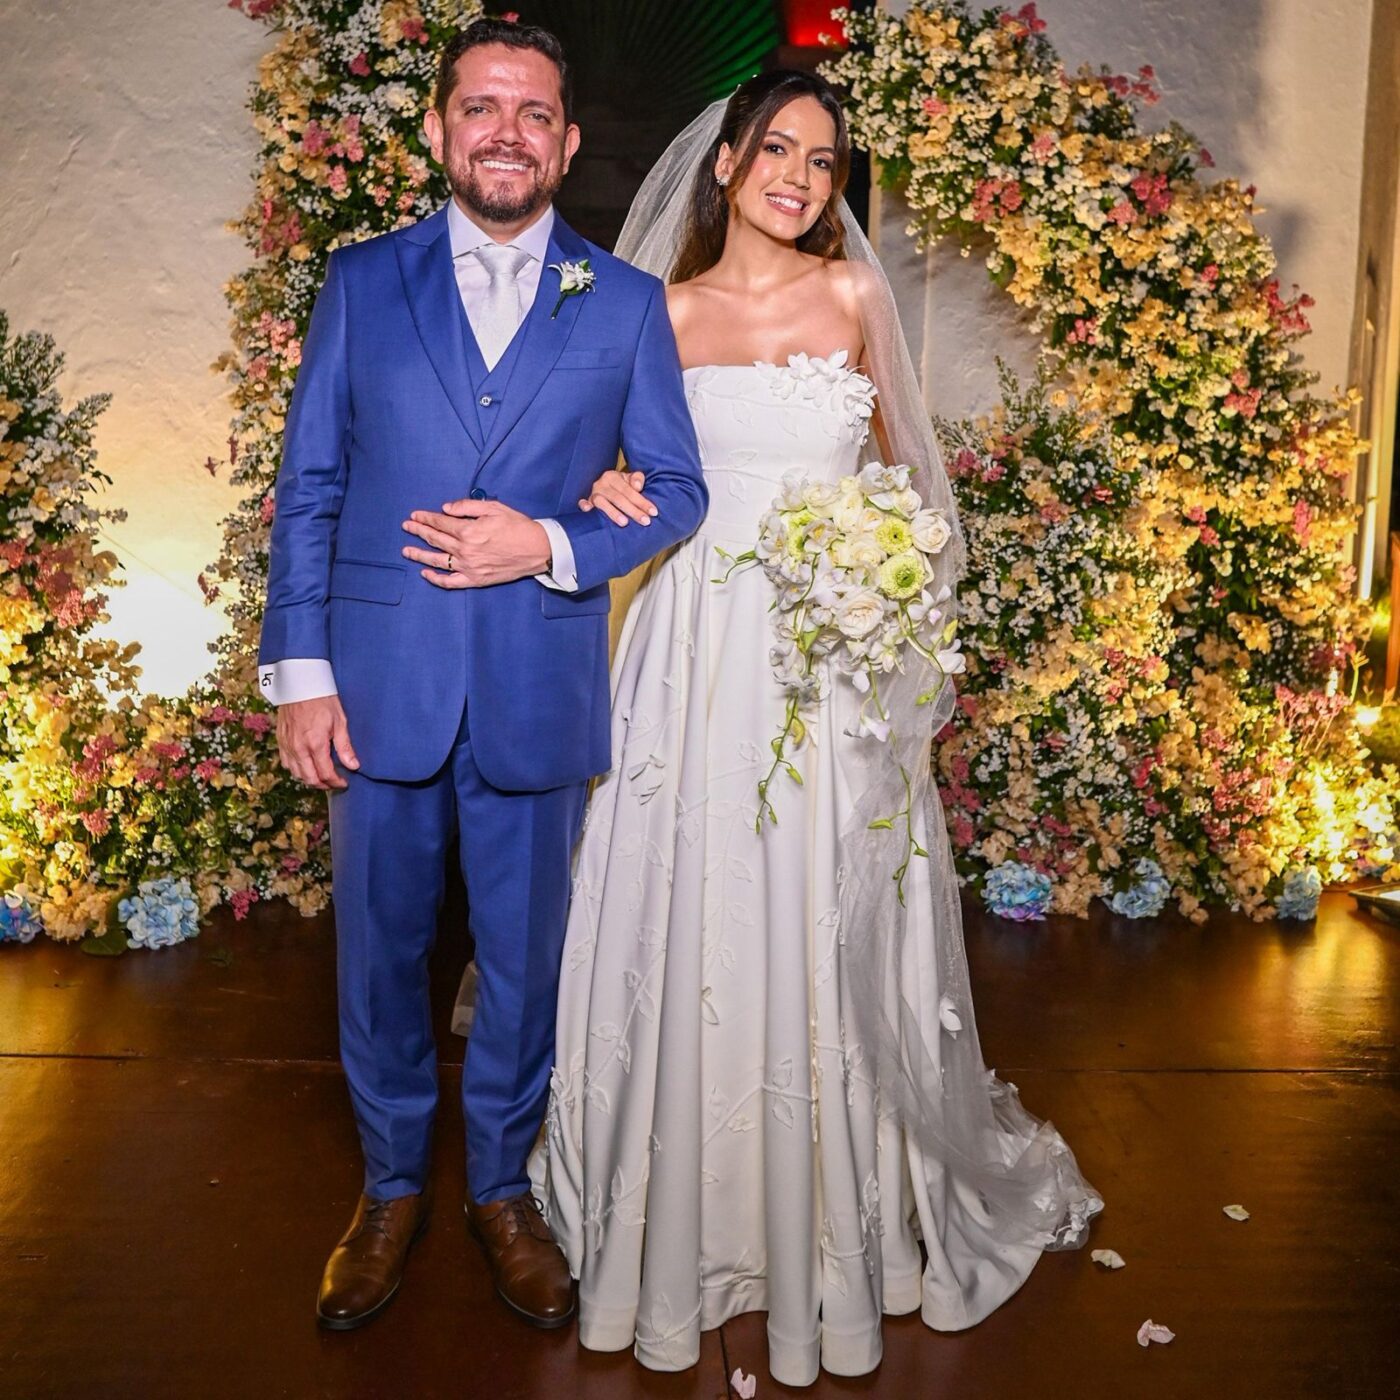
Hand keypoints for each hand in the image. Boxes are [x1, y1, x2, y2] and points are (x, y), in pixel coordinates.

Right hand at [277, 694, 358, 789]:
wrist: (300, 684)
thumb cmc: (322, 700)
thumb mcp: (340, 721)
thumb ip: (345, 746)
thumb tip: (353, 766)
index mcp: (315, 744)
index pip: (325, 773)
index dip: (336, 782)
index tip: (344, 782)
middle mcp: (298, 748)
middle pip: (309, 778)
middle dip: (323, 784)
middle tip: (334, 782)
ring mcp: (287, 745)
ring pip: (296, 773)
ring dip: (309, 779)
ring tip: (322, 776)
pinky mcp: (280, 740)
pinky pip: (286, 763)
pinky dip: (296, 769)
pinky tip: (306, 766)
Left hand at [402, 499, 550, 587]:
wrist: (537, 549)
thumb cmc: (518, 526)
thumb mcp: (494, 508)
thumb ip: (467, 506)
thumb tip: (446, 509)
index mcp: (469, 530)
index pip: (440, 523)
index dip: (425, 518)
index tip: (415, 515)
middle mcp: (465, 550)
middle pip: (435, 539)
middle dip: (418, 531)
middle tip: (406, 526)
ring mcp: (469, 567)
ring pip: (437, 561)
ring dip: (419, 554)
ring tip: (406, 550)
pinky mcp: (476, 580)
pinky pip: (450, 582)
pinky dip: (436, 579)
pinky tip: (426, 574)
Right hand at [579, 469, 655, 526]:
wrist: (605, 487)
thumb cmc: (622, 486)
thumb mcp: (630, 479)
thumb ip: (637, 479)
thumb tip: (638, 486)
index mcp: (613, 477)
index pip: (629, 490)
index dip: (642, 501)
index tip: (653, 512)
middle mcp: (602, 484)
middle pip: (618, 498)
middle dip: (633, 511)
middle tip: (645, 521)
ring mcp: (593, 493)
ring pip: (602, 503)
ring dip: (613, 512)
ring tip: (625, 523)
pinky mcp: (586, 502)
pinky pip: (583, 503)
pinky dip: (584, 506)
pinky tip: (588, 510)